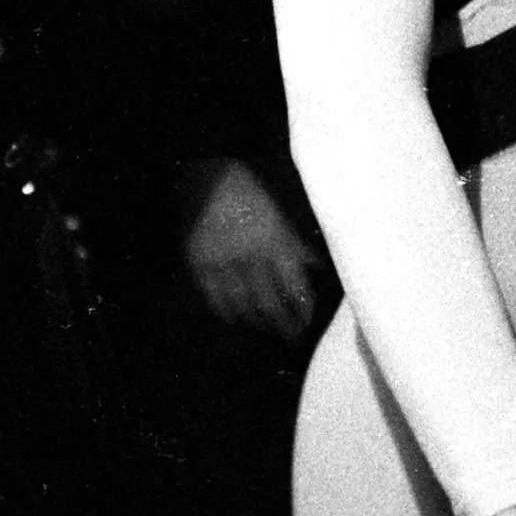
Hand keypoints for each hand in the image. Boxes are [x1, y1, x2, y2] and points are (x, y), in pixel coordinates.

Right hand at [180, 158, 321, 338]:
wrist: (201, 178)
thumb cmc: (244, 191)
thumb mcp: (275, 212)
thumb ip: (294, 242)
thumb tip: (315, 265)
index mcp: (274, 242)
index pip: (295, 286)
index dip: (303, 308)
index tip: (308, 320)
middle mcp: (251, 258)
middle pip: (271, 303)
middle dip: (284, 325)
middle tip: (292, 337)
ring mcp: (224, 264)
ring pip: (245, 306)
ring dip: (258, 323)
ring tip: (268, 331)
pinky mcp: (201, 267)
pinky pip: (217, 299)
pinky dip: (229, 313)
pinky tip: (238, 319)